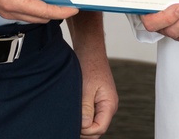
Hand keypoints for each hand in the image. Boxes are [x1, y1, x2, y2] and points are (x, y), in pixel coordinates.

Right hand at [0, 0, 77, 22]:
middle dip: (53, 2)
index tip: (75, 8)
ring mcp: (6, 9)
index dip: (62, 11)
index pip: (45, 12)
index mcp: (14, 4)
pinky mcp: (3, 3)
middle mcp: (10, 11)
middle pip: (40, 13)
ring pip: (32, 6)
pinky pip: (23, 0)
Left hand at [67, 11, 117, 136]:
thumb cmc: (89, 65)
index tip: (74, 123)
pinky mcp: (96, 100)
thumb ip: (86, 109)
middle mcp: (108, 106)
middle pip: (97, 129)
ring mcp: (102, 103)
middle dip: (84, 129)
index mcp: (109, 104)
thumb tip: (84, 127)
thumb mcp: (86, 88)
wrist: (89, 49)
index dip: (86, 130)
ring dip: (82, 122)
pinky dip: (81, 116)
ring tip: (70, 114)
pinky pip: (90, 115)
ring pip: (92, 123)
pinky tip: (73, 110)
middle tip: (69, 121)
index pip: (99, 128)